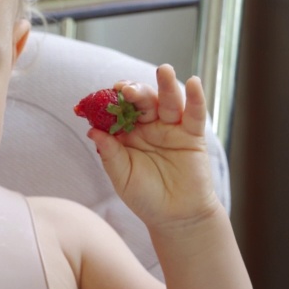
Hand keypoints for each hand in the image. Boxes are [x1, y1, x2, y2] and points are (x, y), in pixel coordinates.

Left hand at [86, 64, 221, 228]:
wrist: (176, 218)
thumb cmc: (145, 198)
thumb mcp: (122, 177)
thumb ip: (109, 153)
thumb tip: (92, 130)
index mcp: (128, 134)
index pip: (119, 110)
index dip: (112, 101)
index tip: (103, 95)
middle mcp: (149, 127)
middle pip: (143, 101)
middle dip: (135, 92)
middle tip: (127, 89)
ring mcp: (171, 129)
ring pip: (168, 101)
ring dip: (166, 85)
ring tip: (164, 70)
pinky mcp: (192, 135)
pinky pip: (194, 114)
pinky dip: (195, 98)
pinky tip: (193, 83)